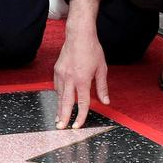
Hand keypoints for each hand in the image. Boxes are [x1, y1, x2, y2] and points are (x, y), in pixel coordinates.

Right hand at [53, 1, 107, 128]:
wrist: (79, 35)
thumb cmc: (92, 50)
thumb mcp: (101, 69)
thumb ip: (102, 87)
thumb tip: (105, 101)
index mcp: (83, 80)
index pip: (82, 103)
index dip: (81, 116)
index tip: (78, 125)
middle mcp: (70, 79)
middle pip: (66, 102)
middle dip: (64, 117)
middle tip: (61, 127)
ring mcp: (61, 74)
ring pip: (59, 95)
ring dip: (59, 108)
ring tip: (58, 118)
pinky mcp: (57, 70)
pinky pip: (57, 86)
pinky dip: (58, 95)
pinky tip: (59, 100)